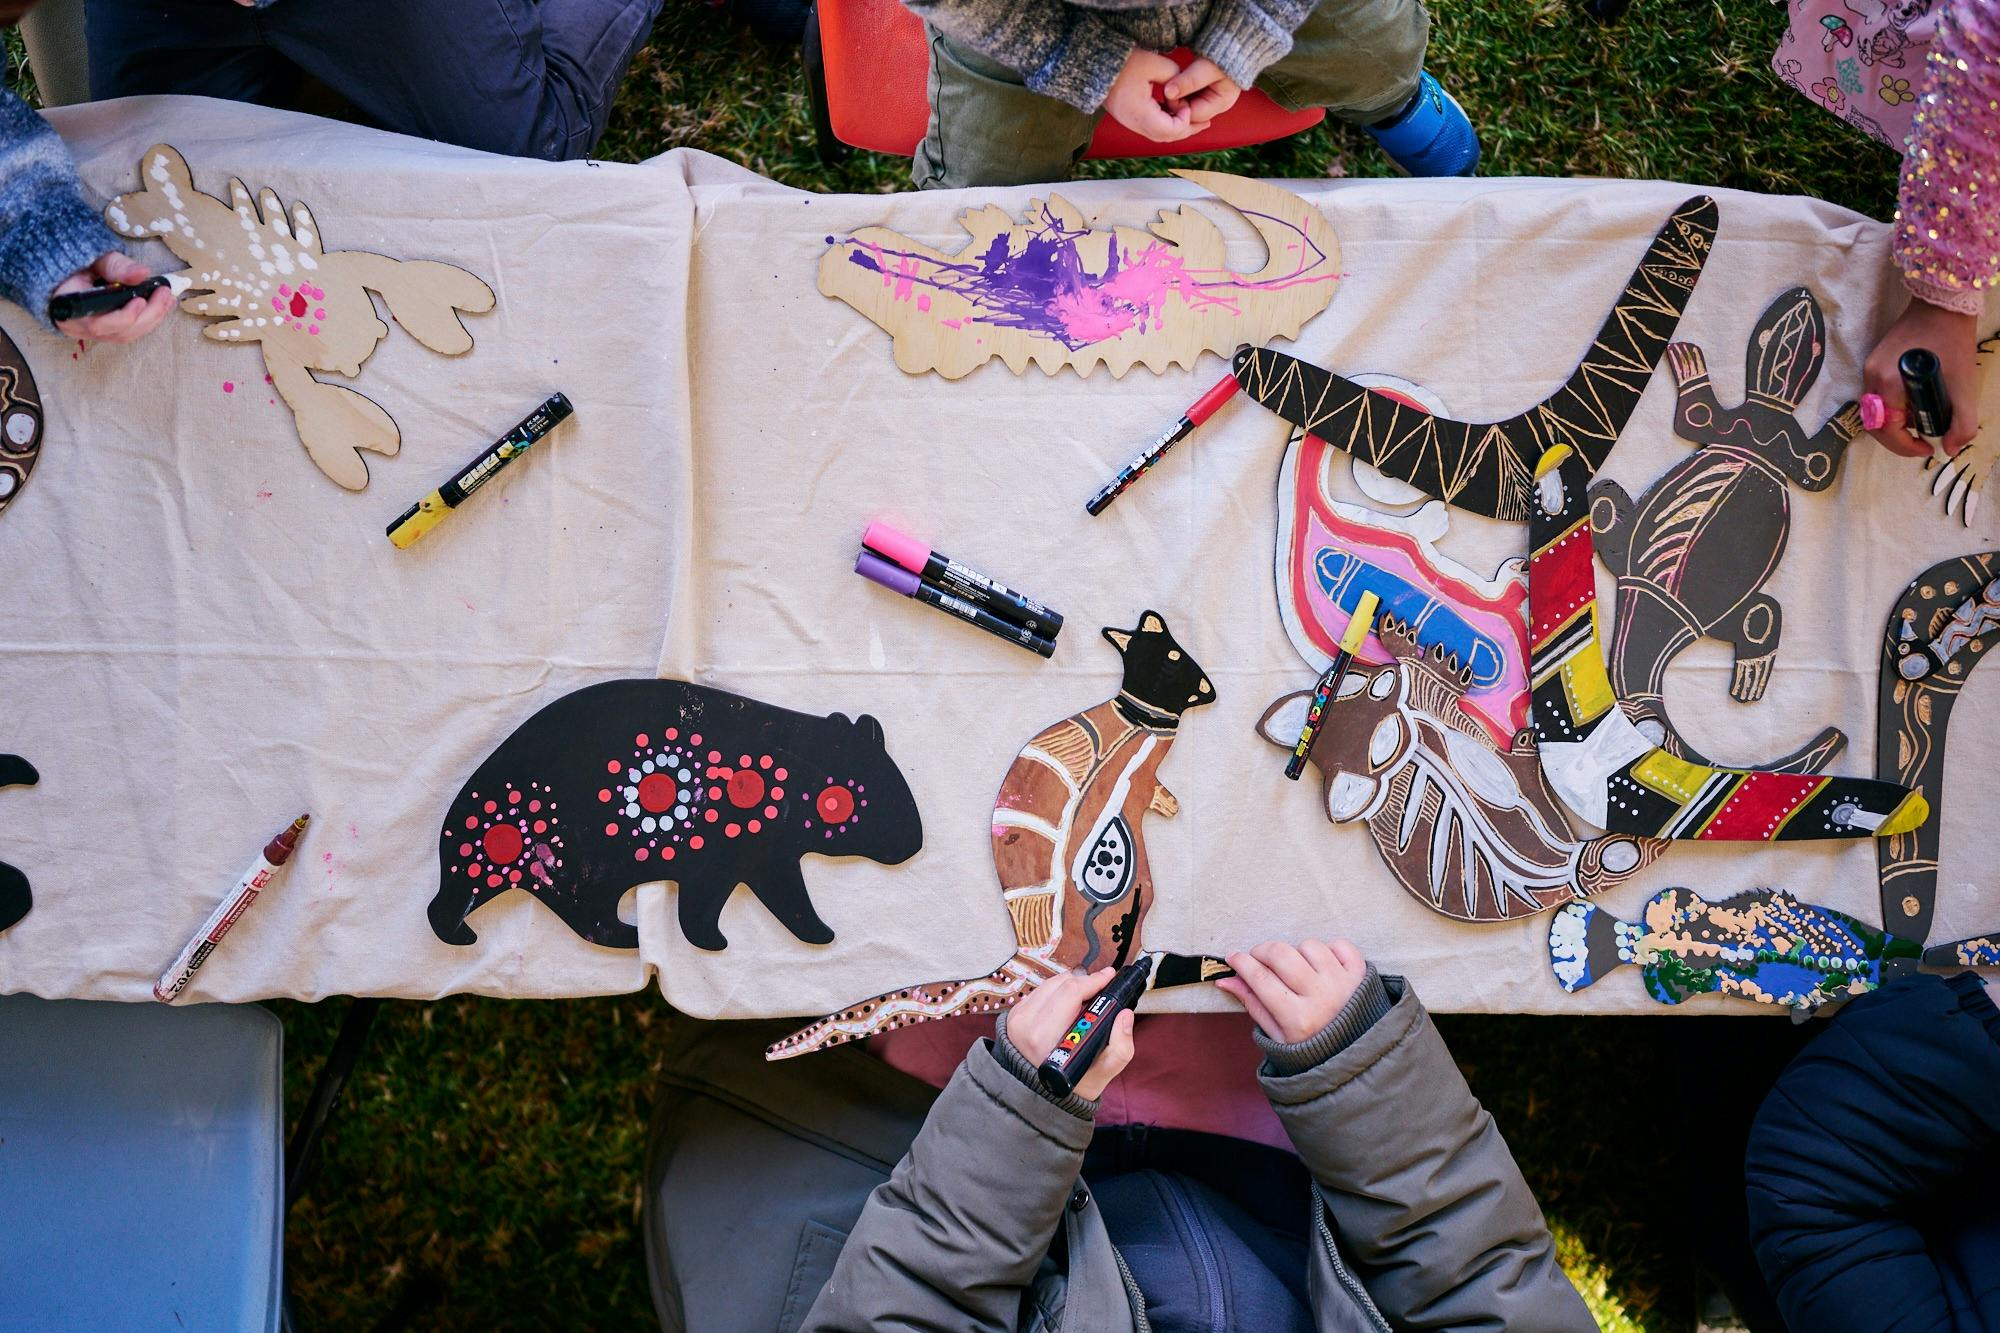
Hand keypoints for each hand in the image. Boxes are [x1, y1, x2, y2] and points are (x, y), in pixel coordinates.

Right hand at [52, 252, 173, 344]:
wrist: (68, 275)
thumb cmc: (77, 267)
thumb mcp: (94, 260)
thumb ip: (116, 266)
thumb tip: (142, 273)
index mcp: (68, 308)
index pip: (96, 323)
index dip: (122, 317)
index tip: (140, 300)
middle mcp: (79, 327)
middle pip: (119, 331)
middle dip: (147, 314)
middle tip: (164, 294)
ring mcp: (93, 333)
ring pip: (127, 335)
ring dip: (152, 318)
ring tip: (167, 298)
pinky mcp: (106, 333)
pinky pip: (130, 332)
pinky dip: (148, 320)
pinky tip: (161, 306)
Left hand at [1008, 968, 1137, 1099]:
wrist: (1039, 1092)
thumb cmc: (1072, 1083)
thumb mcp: (1102, 1073)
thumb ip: (1120, 1048)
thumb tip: (1125, 1015)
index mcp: (1045, 1039)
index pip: (1071, 994)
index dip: (1094, 981)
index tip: (1110, 977)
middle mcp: (1027, 1025)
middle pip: (1062, 984)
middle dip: (1086, 981)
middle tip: (1103, 985)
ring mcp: (1017, 1018)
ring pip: (1051, 983)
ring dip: (1072, 984)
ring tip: (1087, 995)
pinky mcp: (1014, 1015)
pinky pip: (1040, 990)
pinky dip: (1057, 991)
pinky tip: (1069, 1002)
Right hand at [1103, 49, 1198, 143]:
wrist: (1098, 65)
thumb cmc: (1124, 62)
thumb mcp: (1153, 63)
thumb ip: (1175, 77)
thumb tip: (1185, 91)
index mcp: (1140, 112)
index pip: (1169, 130)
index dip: (1184, 121)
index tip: (1187, 104)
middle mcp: (1134, 123)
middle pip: (1166, 137)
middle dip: (1187, 130)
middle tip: (1205, 123)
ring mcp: (1131, 123)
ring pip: (1159, 135)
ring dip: (1178, 128)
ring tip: (1195, 120)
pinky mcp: (1130, 118)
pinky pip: (1152, 128)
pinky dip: (1167, 124)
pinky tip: (1177, 113)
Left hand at [1162, 58, 1239, 128]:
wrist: (1232, 40)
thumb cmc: (1226, 52)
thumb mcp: (1207, 67)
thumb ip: (1189, 80)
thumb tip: (1168, 93)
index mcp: (1221, 103)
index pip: (1193, 116)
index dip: (1177, 106)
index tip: (1167, 90)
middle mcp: (1215, 106)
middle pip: (1188, 114)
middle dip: (1175, 104)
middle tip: (1165, 88)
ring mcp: (1208, 99)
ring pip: (1185, 107)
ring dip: (1174, 98)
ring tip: (1166, 85)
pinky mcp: (1201, 92)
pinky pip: (1185, 98)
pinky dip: (1177, 93)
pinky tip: (1169, 84)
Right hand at [1218, 939, 1365, 1043]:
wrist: (1357, 1054)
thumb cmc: (1311, 1046)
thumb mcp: (1277, 1034)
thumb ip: (1252, 1003)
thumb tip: (1225, 979)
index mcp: (1297, 1019)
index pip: (1260, 978)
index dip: (1241, 963)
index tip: (1233, 957)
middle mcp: (1322, 998)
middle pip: (1281, 954)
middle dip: (1262, 951)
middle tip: (1258, 958)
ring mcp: (1344, 984)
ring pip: (1309, 945)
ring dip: (1297, 952)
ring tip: (1297, 969)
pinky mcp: (1360, 974)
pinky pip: (1339, 944)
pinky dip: (1328, 949)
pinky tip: (1322, 966)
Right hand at [1863, 297, 1981, 458]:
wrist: (1942, 306)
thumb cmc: (1952, 344)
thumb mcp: (1964, 386)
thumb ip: (1962, 423)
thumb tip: (1951, 449)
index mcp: (1890, 384)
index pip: (1887, 430)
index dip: (1906, 446)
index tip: (1928, 448)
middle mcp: (1872, 379)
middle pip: (1875, 424)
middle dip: (1897, 439)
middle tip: (1922, 440)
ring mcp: (1869, 370)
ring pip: (1874, 411)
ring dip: (1895, 423)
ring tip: (1921, 418)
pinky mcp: (1873, 363)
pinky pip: (1877, 396)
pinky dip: (1893, 407)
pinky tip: (1913, 401)